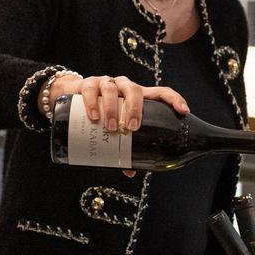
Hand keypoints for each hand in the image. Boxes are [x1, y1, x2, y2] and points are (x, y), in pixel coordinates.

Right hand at [49, 74, 190, 176]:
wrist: (71, 97)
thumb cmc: (102, 113)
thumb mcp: (115, 126)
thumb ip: (123, 146)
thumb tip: (129, 171)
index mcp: (137, 97)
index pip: (160, 93)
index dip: (174, 99)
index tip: (183, 111)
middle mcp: (123, 87)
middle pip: (135, 91)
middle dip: (135, 109)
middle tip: (132, 128)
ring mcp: (106, 83)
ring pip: (112, 90)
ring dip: (113, 109)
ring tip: (111, 128)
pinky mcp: (87, 84)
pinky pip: (91, 90)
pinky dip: (93, 103)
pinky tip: (94, 116)